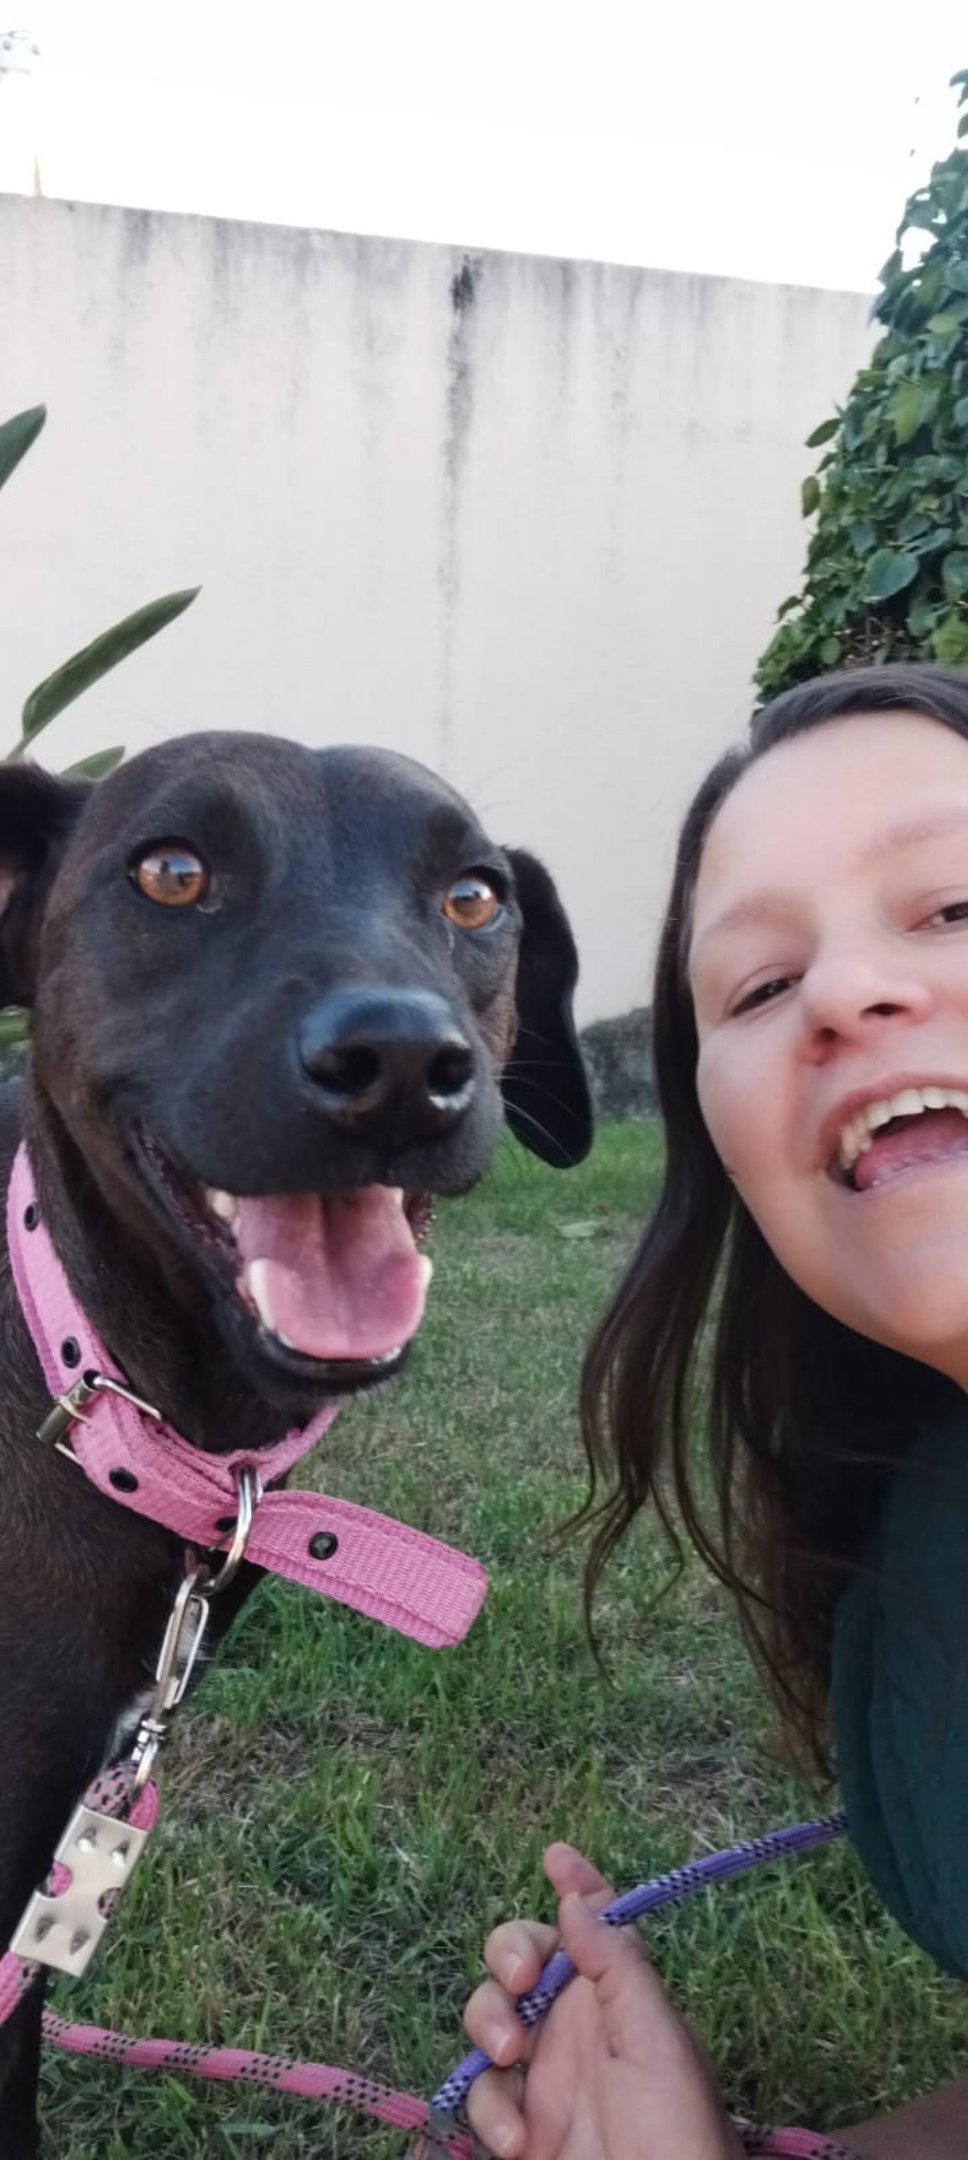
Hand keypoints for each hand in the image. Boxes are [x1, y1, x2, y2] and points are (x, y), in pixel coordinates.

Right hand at [463, 1843, 744, 2159]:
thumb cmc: (674, 2130)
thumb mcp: (656, 2041)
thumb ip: (615, 1964)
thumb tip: (575, 1893)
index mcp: (618, 1998)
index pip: (592, 1926)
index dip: (575, 1887)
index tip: (556, 1855)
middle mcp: (576, 2028)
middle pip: (521, 1958)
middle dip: (507, 1953)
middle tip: (520, 1978)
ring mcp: (543, 2079)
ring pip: (489, 2017)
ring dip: (489, 2023)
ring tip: (512, 2055)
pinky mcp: (517, 2132)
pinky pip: (482, 2096)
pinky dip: (489, 2109)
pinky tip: (518, 2139)